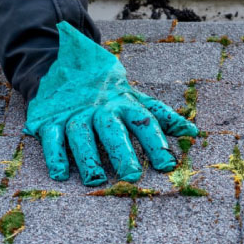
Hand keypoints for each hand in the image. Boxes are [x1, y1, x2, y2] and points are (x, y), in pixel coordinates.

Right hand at [24, 21, 198, 185]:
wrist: (62, 63)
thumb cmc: (106, 89)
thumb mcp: (133, 97)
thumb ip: (160, 115)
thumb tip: (193, 132)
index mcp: (124, 102)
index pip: (143, 121)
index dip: (156, 142)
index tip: (167, 165)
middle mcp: (100, 108)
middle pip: (112, 129)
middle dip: (122, 151)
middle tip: (132, 175)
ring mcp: (74, 113)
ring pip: (81, 134)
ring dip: (88, 157)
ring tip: (97, 180)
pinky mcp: (50, 119)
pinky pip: (51, 136)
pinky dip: (55, 154)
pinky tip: (61, 173)